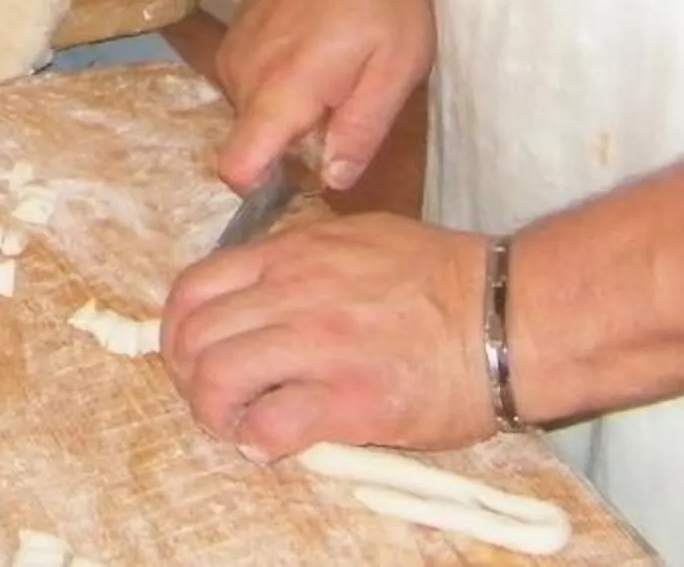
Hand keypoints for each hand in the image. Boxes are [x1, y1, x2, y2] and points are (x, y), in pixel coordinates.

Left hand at [161, 213, 492, 456]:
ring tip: (240, 426)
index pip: (195, 287)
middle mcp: (294, 292)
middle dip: (187, 377)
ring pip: (217, 379)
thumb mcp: (356, 239)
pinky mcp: (349, 400)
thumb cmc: (441, 278)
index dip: (177, 330)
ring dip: (215, 413)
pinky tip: (273, 445)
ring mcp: (318, 345)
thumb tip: (263, 291)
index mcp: (292, 253)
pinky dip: (258, 443)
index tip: (191, 355)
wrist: (506, 315)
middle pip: (194, 337)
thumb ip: (301, 260)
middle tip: (214, 400)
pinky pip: (270, 426)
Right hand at [212, 0, 432, 194]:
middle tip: (343, 114)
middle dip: (293, 146)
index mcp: (280, 91)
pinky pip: (250, 87)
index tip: (302, 180)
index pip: (236, 167)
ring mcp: (232, 56)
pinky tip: (315, 56)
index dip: (262, 190)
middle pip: (253, 145)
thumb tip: (333, 181)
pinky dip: (279, 87)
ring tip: (335, 78)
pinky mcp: (234, 40)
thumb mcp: (395, 67)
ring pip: (253, 116)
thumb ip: (361, 130)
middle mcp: (241, 78)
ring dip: (289, 115)